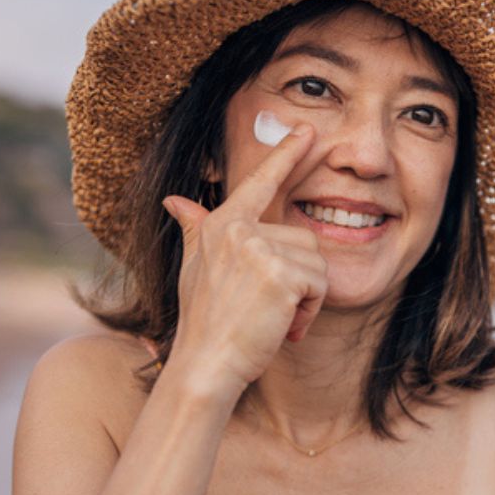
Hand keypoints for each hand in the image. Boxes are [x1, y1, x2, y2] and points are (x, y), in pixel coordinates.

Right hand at [161, 122, 326, 388]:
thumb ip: (196, 230)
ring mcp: (260, 249)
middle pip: (306, 238)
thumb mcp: (197, 269)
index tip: (308, 130)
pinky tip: (285, 326)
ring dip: (307, 299)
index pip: (261, 183)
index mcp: (222, 225)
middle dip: (302, 278)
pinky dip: (310, 311)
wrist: (206, 365)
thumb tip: (175, 201)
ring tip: (275, 318)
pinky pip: (320, 284)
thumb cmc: (207, 322)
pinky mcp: (281, 273)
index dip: (286, 155)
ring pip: (317, 263)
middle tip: (274, 309)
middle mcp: (238, 229)